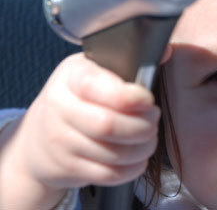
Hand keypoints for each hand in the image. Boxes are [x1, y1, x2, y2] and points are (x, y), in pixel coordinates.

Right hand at [1, 52, 160, 206]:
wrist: (40, 138)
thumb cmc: (79, 98)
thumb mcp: (96, 70)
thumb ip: (129, 63)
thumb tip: (166, 52)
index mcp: (72, 76)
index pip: (98, 87)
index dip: (130, 97)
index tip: (148, 100)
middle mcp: (60, 108)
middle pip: (108, 124)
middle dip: (142, 125)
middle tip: (153, 119)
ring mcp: (61, 141)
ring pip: (113, 153)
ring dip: (142, 147)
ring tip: (149, 137)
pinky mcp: (68, 168)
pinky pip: (109, 174)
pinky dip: (132, 167)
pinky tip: (138, 156)